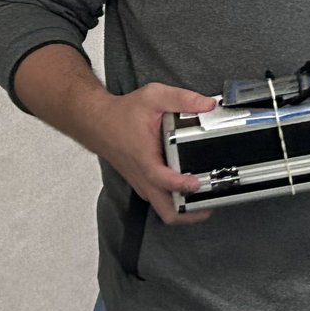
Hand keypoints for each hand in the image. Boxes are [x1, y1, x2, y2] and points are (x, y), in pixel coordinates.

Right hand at [86, 83, 217, 224]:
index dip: (180, 185)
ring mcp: (143, 182)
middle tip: (211, 202)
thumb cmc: (123, 113)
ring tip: (207, 199)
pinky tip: (191, 190)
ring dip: (185, 210)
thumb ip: (183, 99)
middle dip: (189, 214)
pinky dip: (176, 200)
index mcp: (145, 157)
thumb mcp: (154, 97)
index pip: (162, 180)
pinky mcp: (143, 183)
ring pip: (164, 209)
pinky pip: (160, 200)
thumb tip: (208, 105)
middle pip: (166, 211)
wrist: (98, 123)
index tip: (196, 183)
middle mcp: (144, 176)